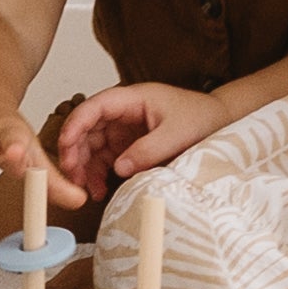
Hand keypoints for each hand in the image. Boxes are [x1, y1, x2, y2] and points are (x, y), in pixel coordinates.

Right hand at [52, 84, 217, 199]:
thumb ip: (148, 150)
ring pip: (92, 145)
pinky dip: (98, 173)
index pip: (95, 107)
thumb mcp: (178, 135)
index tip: (66, 146)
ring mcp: (125, 129)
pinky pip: (105, 159)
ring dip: (85, 166)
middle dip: (75, 152)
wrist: (221, 125)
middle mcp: (124, 112)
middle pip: (88, 128)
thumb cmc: (203, 119)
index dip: (76, 125)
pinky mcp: (129, 146)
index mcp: (133, 98)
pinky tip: (100, 189)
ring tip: (88, 190)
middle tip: (73, 177)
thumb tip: (118, 167)